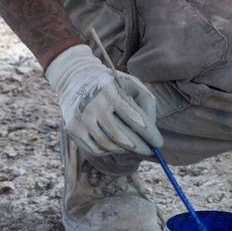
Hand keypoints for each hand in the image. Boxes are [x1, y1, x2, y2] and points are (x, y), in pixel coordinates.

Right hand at [45, 45, 162, 156]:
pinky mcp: (73, 128)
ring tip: (135, 147)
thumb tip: (151, 128)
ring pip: (107, 144)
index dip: (148, 132)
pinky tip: (118, 146)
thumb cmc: (112, 84)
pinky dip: (109, 151)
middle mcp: (93, 105)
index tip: (158, 143)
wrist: (76, 78)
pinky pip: (95, 149)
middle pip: (119, 135)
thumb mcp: (132, 84)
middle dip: (138, 146)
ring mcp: (81, 118)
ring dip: (125, 149)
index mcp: (110, 91)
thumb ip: (146, 101)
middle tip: (150, 152)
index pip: (133, 116)